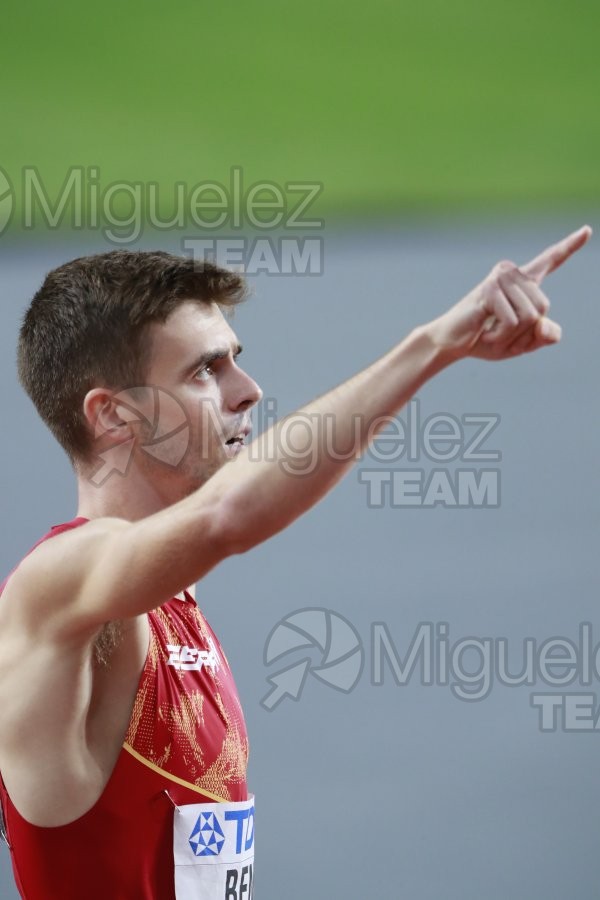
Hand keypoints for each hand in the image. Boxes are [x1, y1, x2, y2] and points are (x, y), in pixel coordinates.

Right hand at [427, 225, 591, 360]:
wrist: (452, 344)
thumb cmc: (485, 339)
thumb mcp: (522, 344)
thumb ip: (542, 336)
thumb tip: (546, 324)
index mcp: (523, 283)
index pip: (551, 261)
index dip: (570, 246)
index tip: (587, 230)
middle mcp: (513, 274)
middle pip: (543, 308)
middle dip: (524, 332)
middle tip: (500, 332)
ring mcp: (501, 278)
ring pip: (529, 316)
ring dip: (511, 335)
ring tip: (491, 330)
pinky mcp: (490, 289)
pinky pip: (512, 321)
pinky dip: (501, 335)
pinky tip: (485, 331)